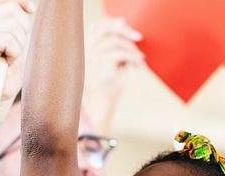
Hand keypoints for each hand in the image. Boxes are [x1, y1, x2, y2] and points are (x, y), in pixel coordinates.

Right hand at [0, 0, 34, 102]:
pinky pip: (7, 41)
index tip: (32, 10)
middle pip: (12, 10)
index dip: (19, 1)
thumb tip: (30, 7)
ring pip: (12, 26)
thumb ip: (18, 23)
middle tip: (15, 48)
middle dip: (23, 30)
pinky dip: (13, 53)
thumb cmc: (9, 68)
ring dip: (18, 45)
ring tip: (10, 57)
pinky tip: (6, 62)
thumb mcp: (17, 41)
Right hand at [82, 17, 142, 132]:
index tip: (125, 23)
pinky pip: (120, 55)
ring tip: (140, 59)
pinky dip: (133, 58)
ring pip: (114, 42)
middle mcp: (85, 52)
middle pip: (104, 29)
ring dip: (132, 49)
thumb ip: (115, 46)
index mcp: (84, 49)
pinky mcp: (100, 69)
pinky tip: (139, 65)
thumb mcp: (112, 62)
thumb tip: (125, 26)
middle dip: (124, 30)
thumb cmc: (108, 85)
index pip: (95, 26)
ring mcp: (91, 60)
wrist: (102, 105)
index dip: (110, 22)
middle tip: (139, 37)